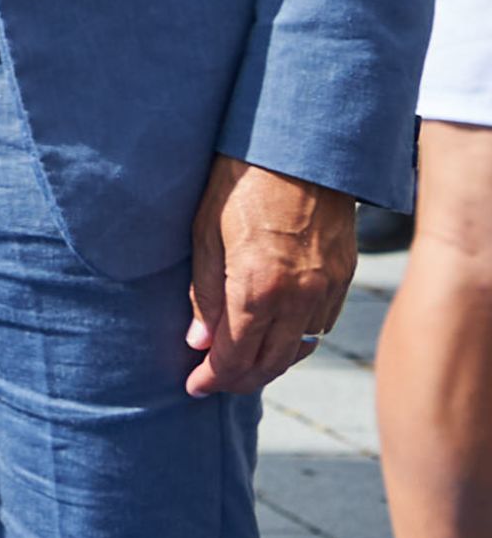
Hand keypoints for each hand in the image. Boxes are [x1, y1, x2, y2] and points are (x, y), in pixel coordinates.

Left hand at [186, 156, 356, 394]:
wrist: (298, 150)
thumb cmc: (238, 183)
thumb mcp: (204, 233)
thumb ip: (203, 293)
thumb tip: (198, 341)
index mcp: (256, 287)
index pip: (234, 356)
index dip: (213, 378)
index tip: (194, 387)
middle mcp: (297, 297)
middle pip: (270, 363)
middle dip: (239, 380)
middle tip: (213, 383)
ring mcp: (326, 290)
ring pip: (299, 349)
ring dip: (269, 364)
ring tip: (241, 366)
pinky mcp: (343, 277)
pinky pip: (320, 326)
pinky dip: (297, 340)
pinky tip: (276, 336)